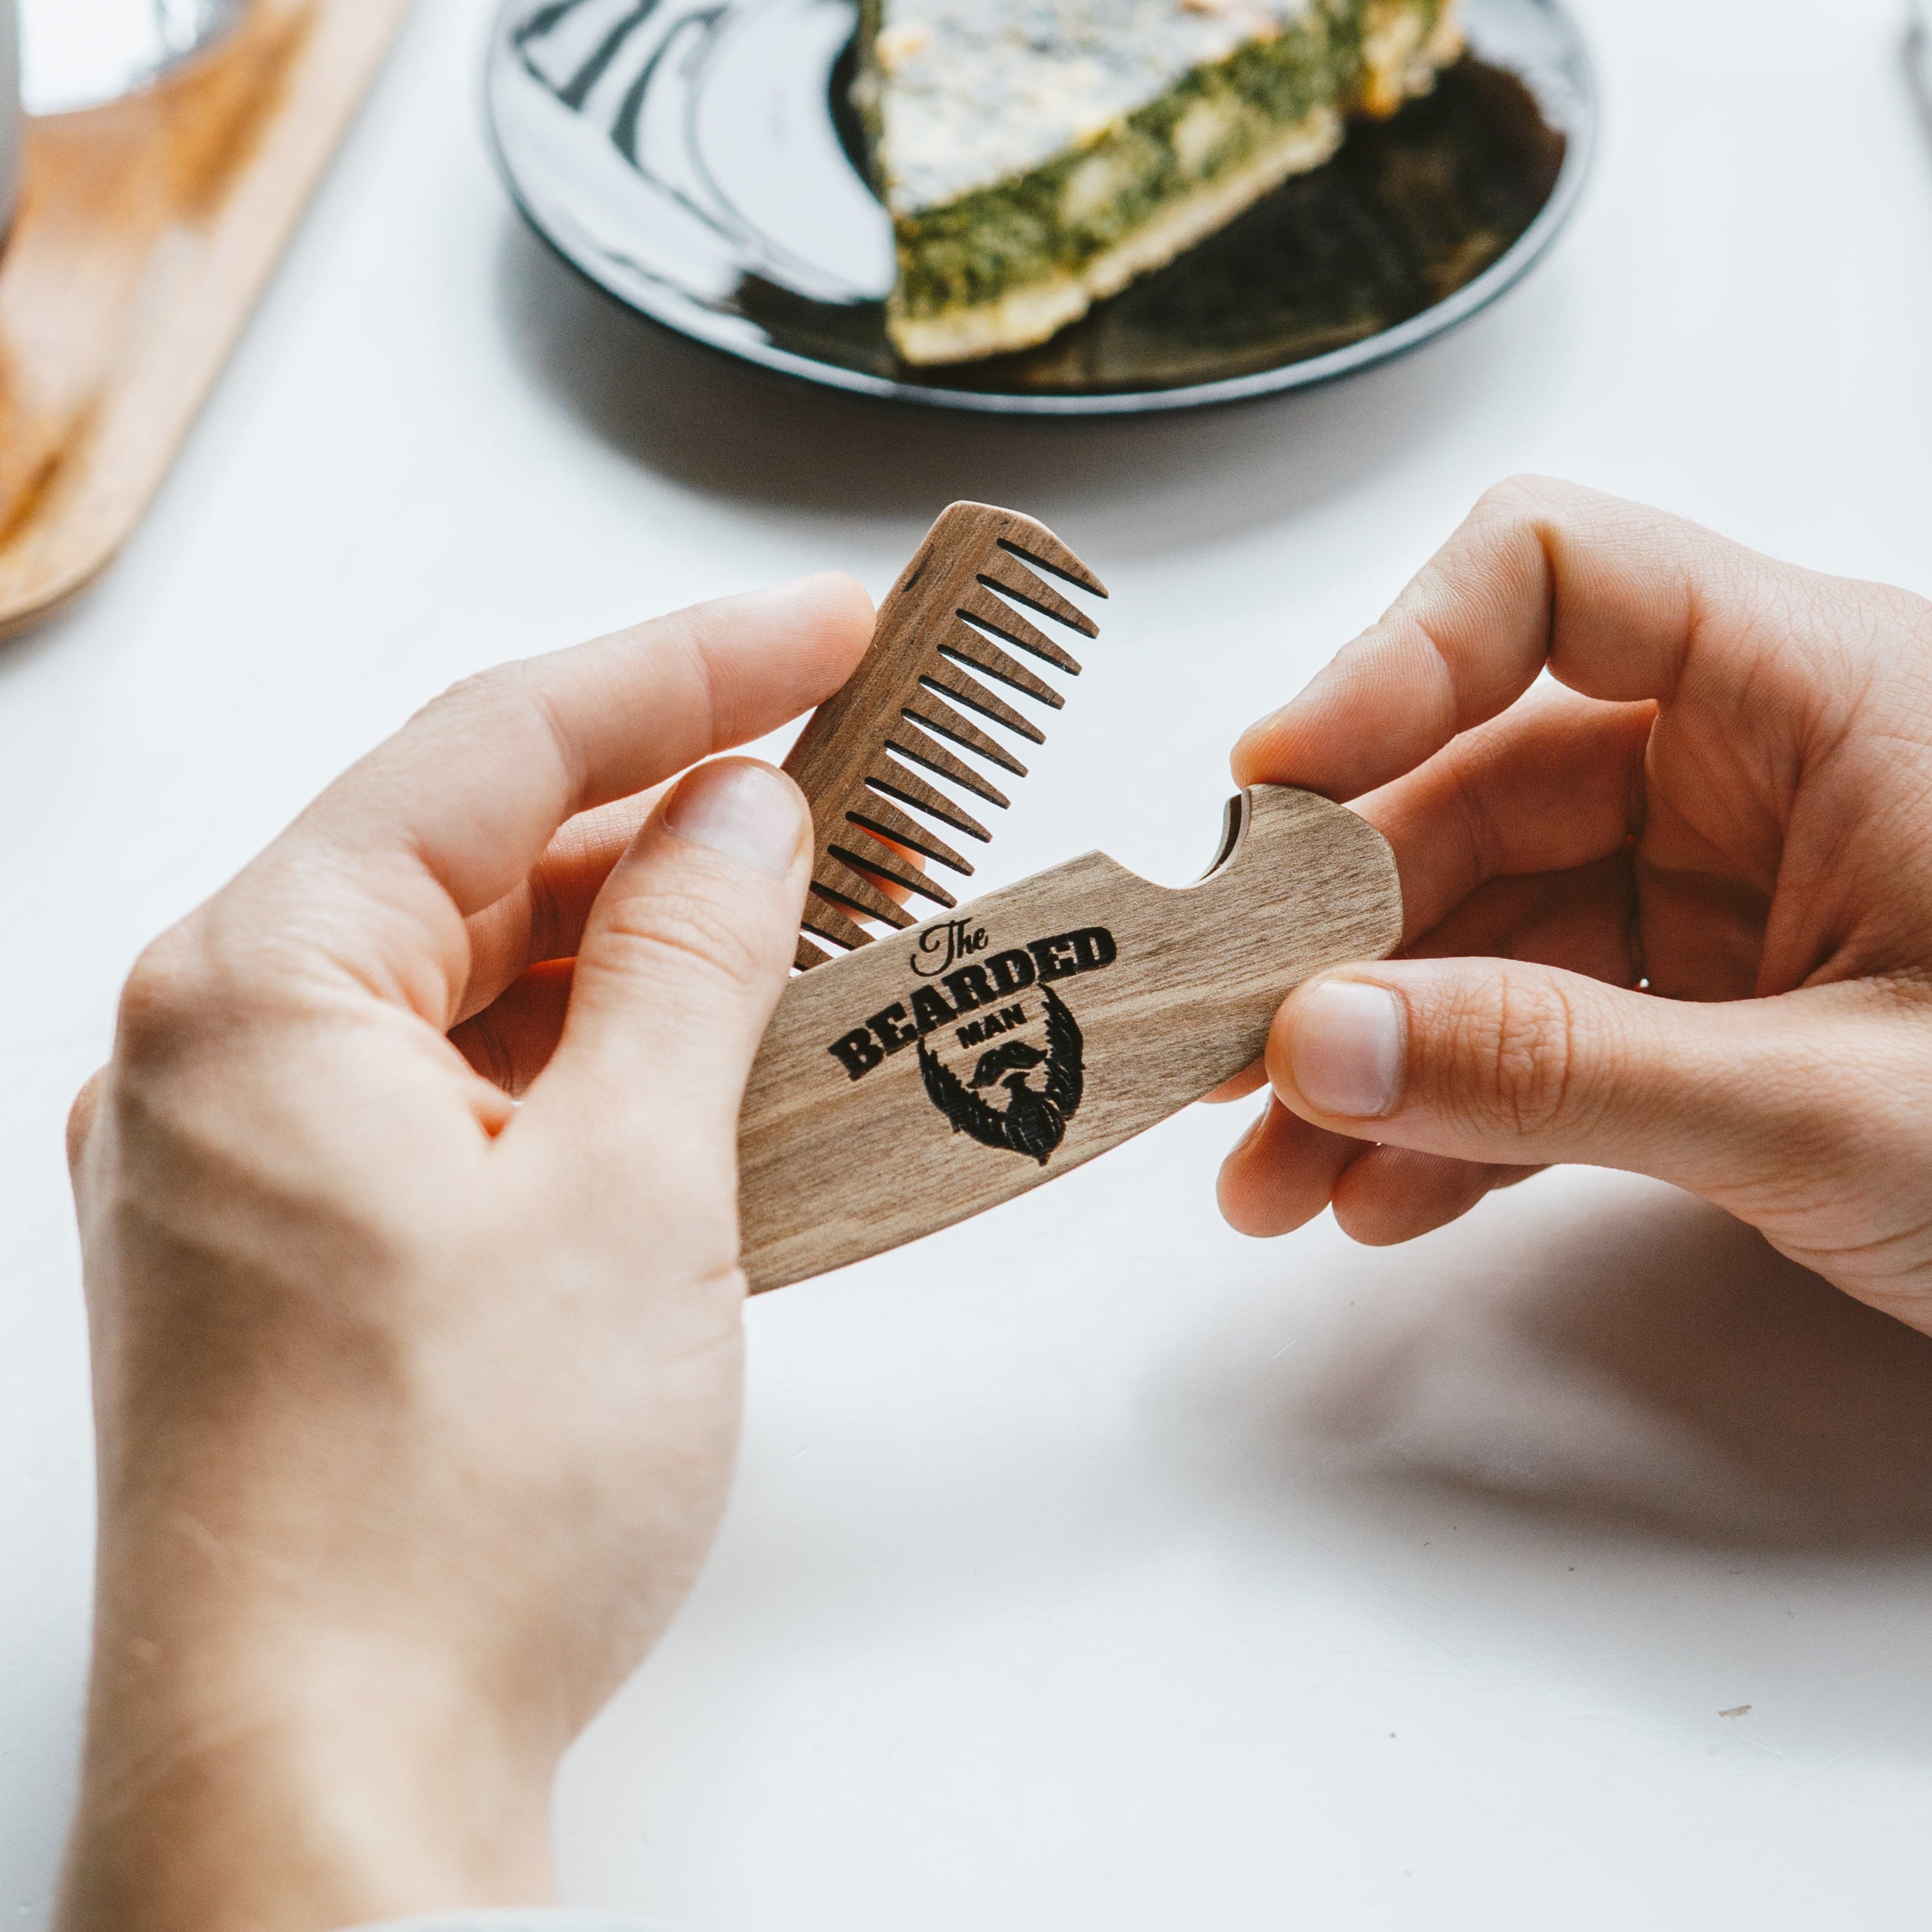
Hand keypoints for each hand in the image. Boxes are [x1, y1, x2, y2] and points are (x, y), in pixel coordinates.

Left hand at [56, 576, 873, 1931]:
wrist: (328, 1779)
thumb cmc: (444, 1513)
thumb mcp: (628, 1188)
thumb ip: (690, 968)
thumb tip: (746, 823)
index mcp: (259, 988)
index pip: (495, 743)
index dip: (690, 670)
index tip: (830, 631)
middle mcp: (220, 1051)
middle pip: (479, 853)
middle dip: (677, 815)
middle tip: (857, 783)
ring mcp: (252, 1154)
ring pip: (475, 976)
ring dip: (643, 947)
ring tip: (816, 926)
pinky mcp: (303, 1245)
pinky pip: (459, 1086)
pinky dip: (587, 1056)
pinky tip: (710, 1062)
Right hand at [1215, 477, 1931, 1337]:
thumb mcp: (1836, 1110)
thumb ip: (1565, 1071)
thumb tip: (1321, 1044)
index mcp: (1828, 698)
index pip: (1557, 579)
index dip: (1389, 663)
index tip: (1265, 796)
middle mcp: (1766, 771)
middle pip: (1479, 788)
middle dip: (1339, 936)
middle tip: (1222, 1048)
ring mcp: (1738, 898)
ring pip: (1494, 931)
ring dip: (1373, 1052)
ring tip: (1273, 1175)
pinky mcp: (1726, 1010)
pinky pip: (1550, 1029)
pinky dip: (1459, 1110)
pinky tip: (1384, 1193)